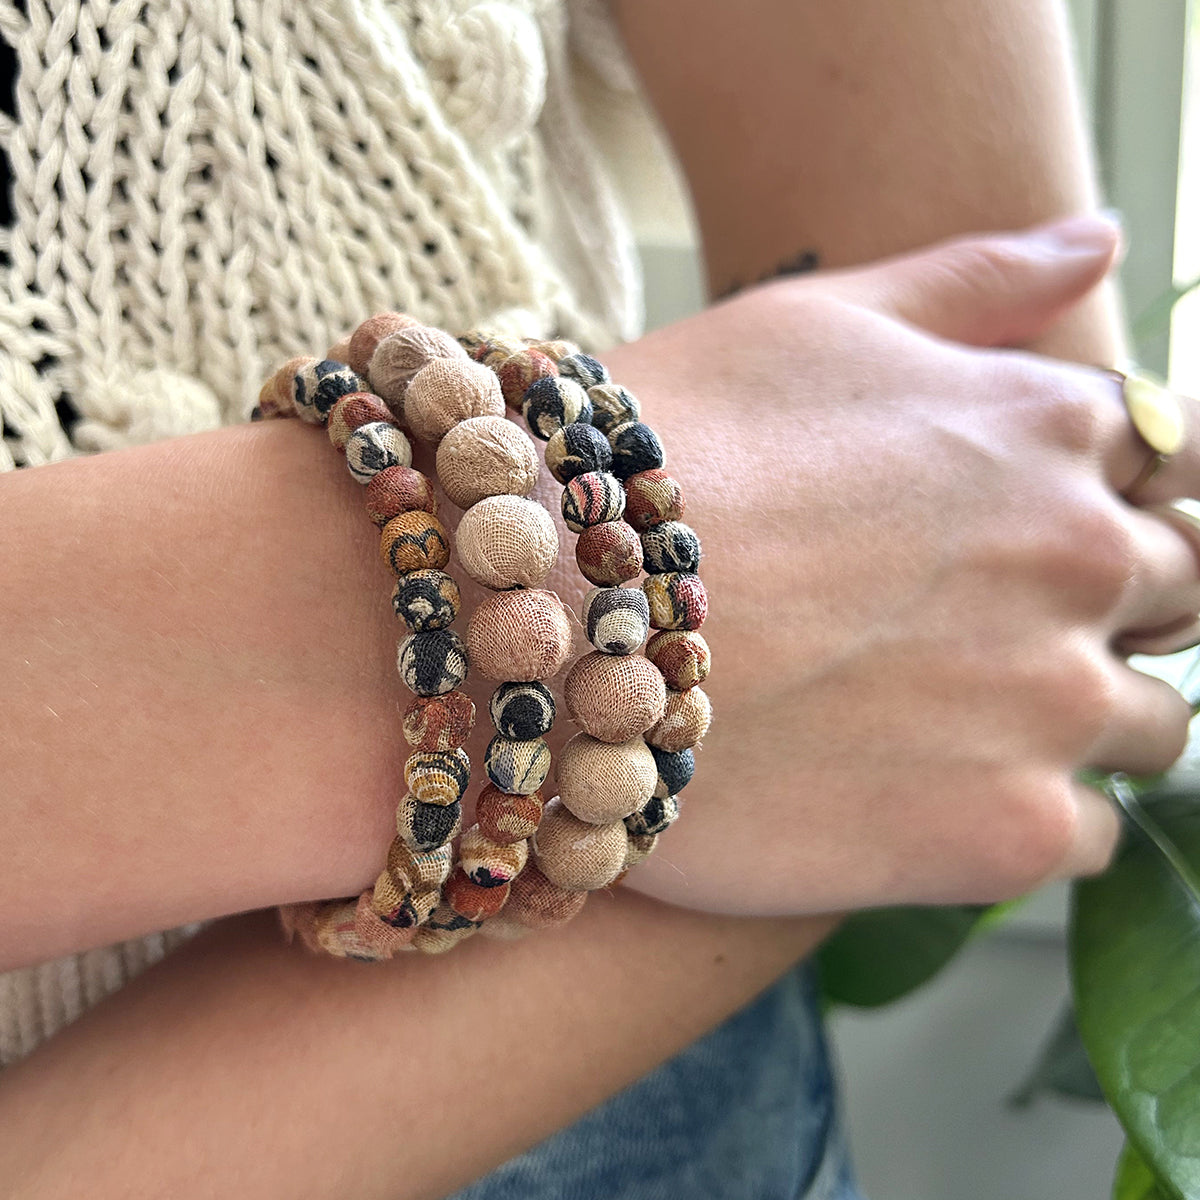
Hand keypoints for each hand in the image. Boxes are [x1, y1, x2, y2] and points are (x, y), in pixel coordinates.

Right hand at [512, 214, 1199, 916]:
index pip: (1164, 463)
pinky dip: (1023, 818)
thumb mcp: (816, 322)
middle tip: (955, 637)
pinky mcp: (1005, 831)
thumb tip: (1104, 242)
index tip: (997, 544)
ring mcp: (1053, 700)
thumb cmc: (664, 453)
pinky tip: (917, 792)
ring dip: (1064, 721)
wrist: (545, 615)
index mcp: (1046, 426)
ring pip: (1142, 725)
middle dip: (1090, 611)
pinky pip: (1085, 835)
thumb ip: (974, 282)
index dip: (1087, 503)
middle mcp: (1080, 554)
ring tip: (930, 721)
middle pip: (1171, 593)